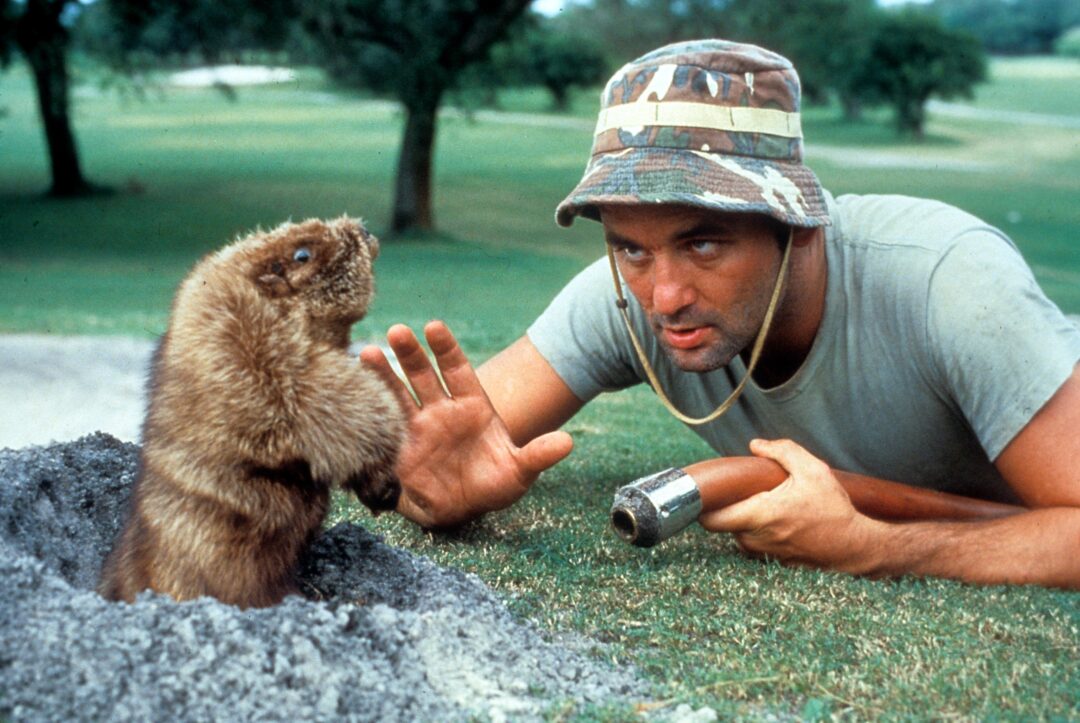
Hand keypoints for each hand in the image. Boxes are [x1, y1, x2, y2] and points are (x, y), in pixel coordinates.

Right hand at [360, 321, 572, 527]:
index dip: (445, 348)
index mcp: (472, 405)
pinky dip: (368, 407)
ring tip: (366, 353)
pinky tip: (351, 388)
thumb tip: (567, 442)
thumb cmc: (492, 485)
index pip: (457, 369)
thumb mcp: (519, 472)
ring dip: (383, 374)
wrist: (461, 510)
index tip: (434, 327)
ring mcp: (417, 425)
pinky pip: (381, 422)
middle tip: (398, 331)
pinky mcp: (397, 446)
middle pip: (424, 373)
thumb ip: (538, 455)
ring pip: (398, 392)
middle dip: (411, 353)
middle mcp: (441, 408)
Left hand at [699, 439, 877, 570]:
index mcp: (760, 515)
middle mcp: (756, 539)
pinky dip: (758, 531)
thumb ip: (783, 451)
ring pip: (737, 534)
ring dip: (743, 519)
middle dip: (725, 507)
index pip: (710, 519)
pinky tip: (777, 519)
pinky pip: (755, 543)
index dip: (702, 505)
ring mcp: (764, 554)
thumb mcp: (813, 470)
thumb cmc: (834, 509)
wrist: (854, 546)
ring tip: (765, 503)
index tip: (708, 491)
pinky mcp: (773, 561)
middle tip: (739, 491)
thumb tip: (755, 445)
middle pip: (722, 524)